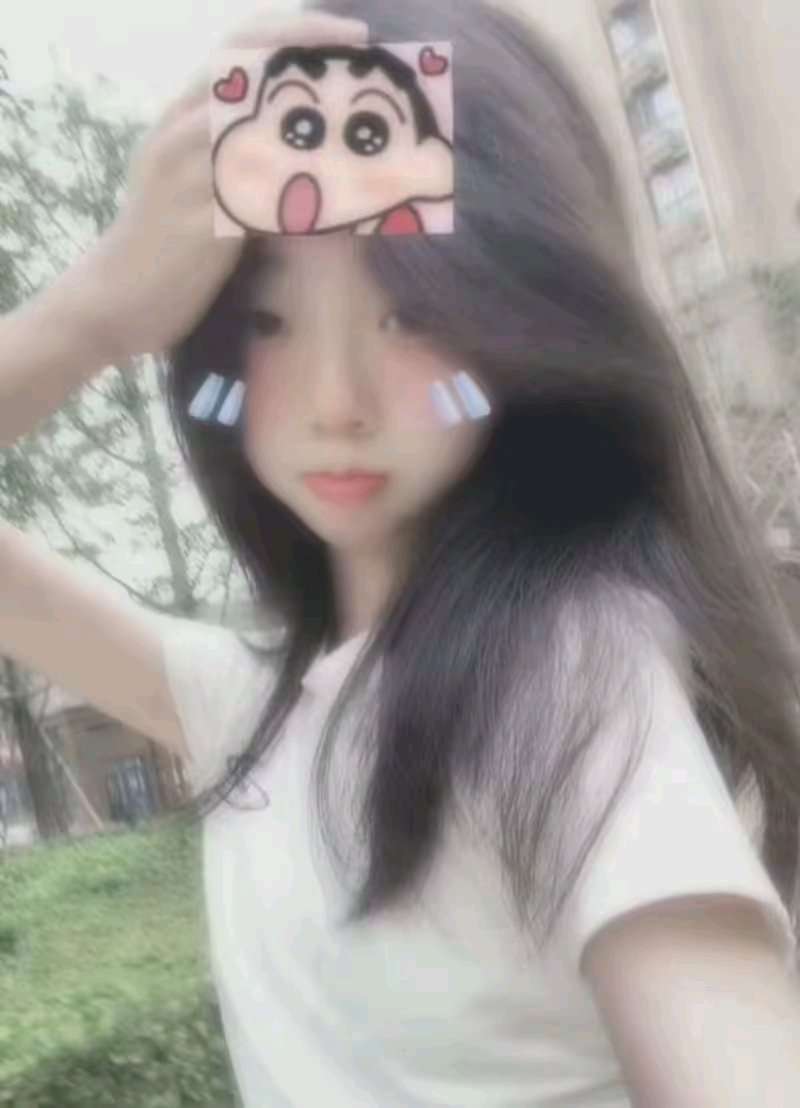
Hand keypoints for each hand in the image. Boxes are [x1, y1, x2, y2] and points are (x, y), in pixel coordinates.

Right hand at [54, 10, 368, 366]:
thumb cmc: (169, 246)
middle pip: (242, 67)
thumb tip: (314, 154)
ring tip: (361, 121)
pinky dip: (295, 193)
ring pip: (247, 125)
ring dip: (310, 122)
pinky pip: (251, 196)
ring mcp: (183, 177)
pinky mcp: (195, 225)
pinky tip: (338, 198)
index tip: (351, 34)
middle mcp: (177, 135)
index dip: (292, 30)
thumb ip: (244, 160)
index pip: (234, 48)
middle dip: (306, 50)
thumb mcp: (202, 186)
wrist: (117, 298)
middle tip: (363, 55)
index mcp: (181, 119)